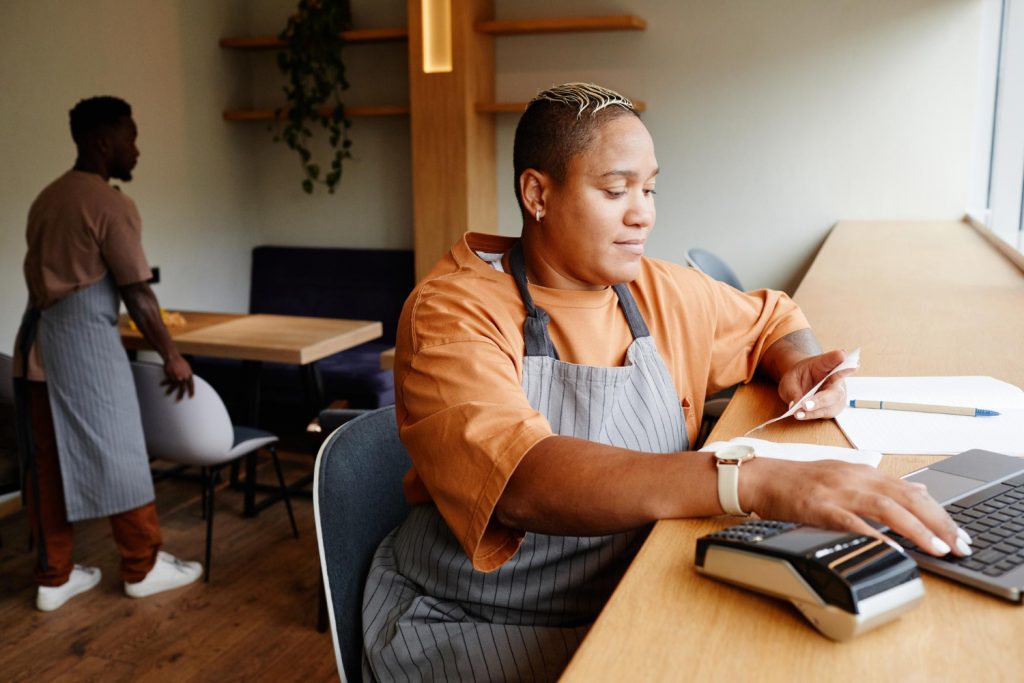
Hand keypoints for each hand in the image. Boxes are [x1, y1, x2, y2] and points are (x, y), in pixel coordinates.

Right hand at [161, 355, 193, 400]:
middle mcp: (184, 377)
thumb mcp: (187, 368)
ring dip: (170, 391)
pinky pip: (168, 382)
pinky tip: (161, 385)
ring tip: (167, 393)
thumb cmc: (179, 361)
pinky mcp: (171, 376)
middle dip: (181, 395)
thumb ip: (188, 374)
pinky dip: (164, 383)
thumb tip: (188, 380)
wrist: (173, 357)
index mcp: (189, 375)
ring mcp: (177, 377)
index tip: (191, 397)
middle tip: (179, 400)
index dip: (191, 391)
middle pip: (183, 389)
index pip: (191, 385)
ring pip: (174, 387)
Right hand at [742, 458, 971, 557]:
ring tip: (938, 549)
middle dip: (938, 522)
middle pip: (907, 498)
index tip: (959, 534)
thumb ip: (882, 484)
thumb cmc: (802, 481)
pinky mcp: (819, 507)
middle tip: (959, 545)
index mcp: (865, 472)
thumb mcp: (847, 475)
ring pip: (886, 507)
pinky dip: (874, 536)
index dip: (940, 513)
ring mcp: (838, 492)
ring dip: (916, 529)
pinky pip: (851, 522)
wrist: (764, 478)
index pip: (912, 491)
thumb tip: (919, 490)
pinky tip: (891, 549)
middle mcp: (856, 479)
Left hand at [777, 349, 854, 419]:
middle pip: (835, 390)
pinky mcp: (834, 406)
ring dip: (815, 410)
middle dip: (821, 399)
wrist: (802, 382)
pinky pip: (826, 412)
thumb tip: (795, 405)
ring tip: (798, 413)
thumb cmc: (798, 377)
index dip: (838, 358)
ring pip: (831, 404)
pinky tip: (801, 415)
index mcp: (824, 364)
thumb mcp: (789, 380)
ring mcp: (837, 393)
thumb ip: (792, 391)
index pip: (832, 359)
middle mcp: (835, 379)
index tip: (842, 355)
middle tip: (805, 405)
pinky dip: (812, 415)